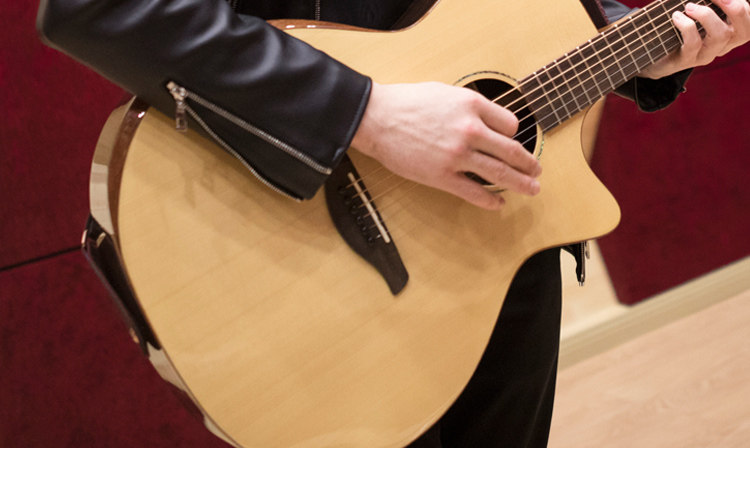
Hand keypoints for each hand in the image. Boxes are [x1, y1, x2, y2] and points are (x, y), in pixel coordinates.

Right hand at [350, 82, 541, 210]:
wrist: (377, 118)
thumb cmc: (407, 102)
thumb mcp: (445, 92)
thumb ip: (469, 106)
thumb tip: (486, 120)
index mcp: (472, 105)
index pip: (510, 124)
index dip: (514, 134)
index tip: (512, 142)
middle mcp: (470, 130)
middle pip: (512, 151)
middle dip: (529, 163)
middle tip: (537, 170)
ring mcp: (457, 155)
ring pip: (500, 173)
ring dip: (521, 183)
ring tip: (532, 189)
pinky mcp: (442, 176)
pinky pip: (474, 192)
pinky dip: (491, 200)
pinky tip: (499, 203)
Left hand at [640, 0, 749, 78]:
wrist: (654, 58)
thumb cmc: (680, 27)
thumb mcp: (698, 12)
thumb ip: (707, 4)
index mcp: (732, 31)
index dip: (744, 4)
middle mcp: (723, 44)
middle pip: (745, 31)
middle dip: (736, 8)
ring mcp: (706, 54)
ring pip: (720, 36)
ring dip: (707, 15)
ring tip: (689, 6)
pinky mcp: (687, 60)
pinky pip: (694, 43)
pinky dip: (686, 26)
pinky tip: (676, 16)